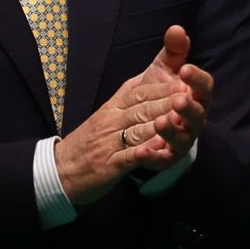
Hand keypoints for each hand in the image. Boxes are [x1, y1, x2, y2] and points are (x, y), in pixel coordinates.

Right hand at [55, 77, 181, 203]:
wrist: (61, 169)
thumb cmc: (93, 140)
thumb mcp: (111, 114)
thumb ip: (135, 98)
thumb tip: (160, 79)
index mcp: (114, 106)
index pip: (139, 91)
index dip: (162, 85)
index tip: (184, 79)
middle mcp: (110, 120)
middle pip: (141, 107)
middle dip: (165, 100)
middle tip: (188, 94)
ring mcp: (108, 143)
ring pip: (136, 129)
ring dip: (157, 123)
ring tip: (177, 118)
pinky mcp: (107, 165)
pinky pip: (126, 157)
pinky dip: (141, 153)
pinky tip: (154, 150)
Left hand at [129, 26, 212, 171]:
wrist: (146, 123)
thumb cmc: (161, 92)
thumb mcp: (164, 70)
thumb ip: (173, 51)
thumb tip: (176, 28)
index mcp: (196, 96)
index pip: (204, 87)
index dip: (198, 79)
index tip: (187, 69)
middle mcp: (193, 119)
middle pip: (198, 114)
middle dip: (189, 107)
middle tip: (179, 99)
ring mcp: (181, 139)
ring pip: (182, 138)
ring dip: (173, 131)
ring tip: (161, 121)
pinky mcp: (166, 157)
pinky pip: (162, 159)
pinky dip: (152, 157)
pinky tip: (140, 151)